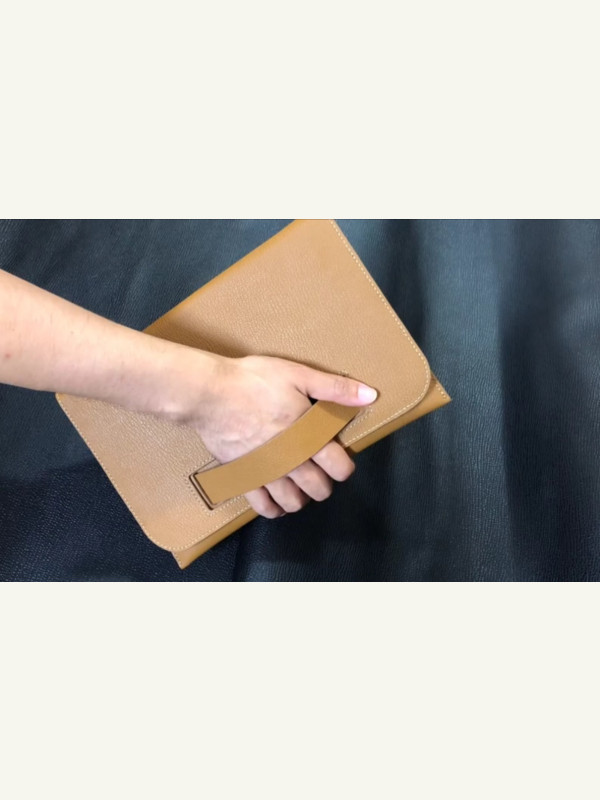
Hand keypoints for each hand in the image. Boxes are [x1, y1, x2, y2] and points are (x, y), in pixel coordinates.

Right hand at [179, 354, 377, 518]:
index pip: (340, 468)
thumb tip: (369, 395)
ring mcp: (266, 473)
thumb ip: (335, 389)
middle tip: (319, 469)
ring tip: (299, 483)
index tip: (338, 457)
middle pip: (319, 490)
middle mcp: (290, 462)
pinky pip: (262, 506)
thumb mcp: (298, 375)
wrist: (209, 393)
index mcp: (307, 439)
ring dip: (301, 497)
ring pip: (293, 502)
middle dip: (324, 483)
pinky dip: (272, 508)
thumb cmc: (253, 381)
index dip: (344, 465)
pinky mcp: (244, 476)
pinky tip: (276, 498)